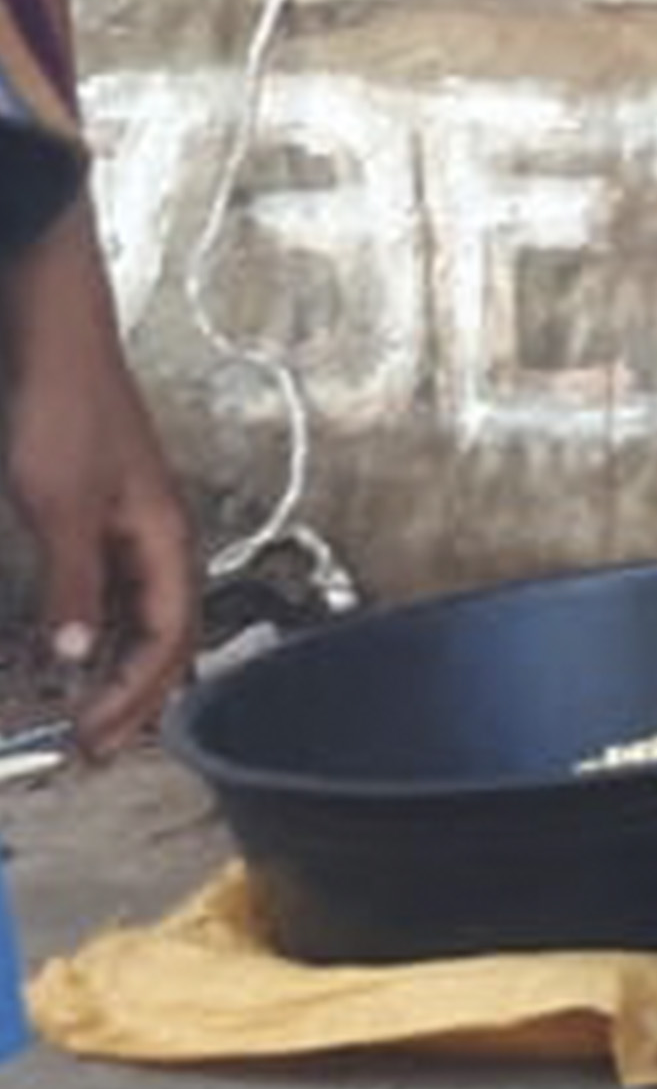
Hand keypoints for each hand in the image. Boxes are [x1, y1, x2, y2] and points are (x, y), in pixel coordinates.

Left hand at [7, 227, 196, 756]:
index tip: (95, 736)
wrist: (53, 342)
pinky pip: (112, 590)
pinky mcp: (98, 514)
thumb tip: (76, 652)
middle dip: (136, 694)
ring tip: (87, 710)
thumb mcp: (61, 505)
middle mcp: (158, 535)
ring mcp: (129, 524)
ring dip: (117, 667)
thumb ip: (73, 582)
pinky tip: (69, 645)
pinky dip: (96, 630)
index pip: (170, 634)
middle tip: (96, 745)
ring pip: (139, 614)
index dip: (137, 692)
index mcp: (166, 535)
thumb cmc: (68, 411)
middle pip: (165, 632)